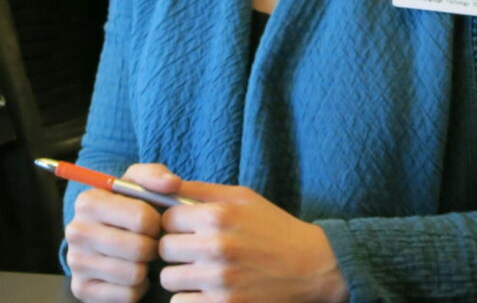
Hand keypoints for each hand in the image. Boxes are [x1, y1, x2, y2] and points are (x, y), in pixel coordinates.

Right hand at [66, 163, 171, 302]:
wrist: (105, 237)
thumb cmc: (127, 208)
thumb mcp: (137, 184)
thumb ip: (155, 176)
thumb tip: (173, 183)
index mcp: (88, 201)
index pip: (141, 218)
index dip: (156, 222)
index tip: (153, 223)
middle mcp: (76, 231)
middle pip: (138, 249)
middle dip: (153, 247)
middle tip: (149, 243)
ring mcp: (76, 262)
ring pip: (134, 274)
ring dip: (145, 267)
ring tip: (140, 257)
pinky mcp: (81, 289)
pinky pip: (127, 295)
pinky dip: (137, 288)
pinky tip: (131, 275)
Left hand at [158, 180, 347, 302]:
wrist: (312, 266)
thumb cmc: (274, 227)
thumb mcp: (242, 198)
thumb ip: (200, 191)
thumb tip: (163, 185)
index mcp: (217, 215)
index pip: (166, 219)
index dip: (175, 224)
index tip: (187, 229)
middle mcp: (216, 247)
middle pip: (164, 249)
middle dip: (176, 250)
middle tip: (194, 252)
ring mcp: (220, 280)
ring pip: (169, 279)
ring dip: (181, 277)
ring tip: (201, 272)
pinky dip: (190, 299)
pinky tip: (207, 291)